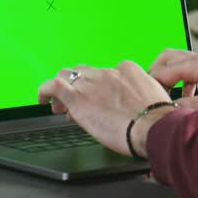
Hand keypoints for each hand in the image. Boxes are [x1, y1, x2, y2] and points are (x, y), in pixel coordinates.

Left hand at [37, 61, 172, 156]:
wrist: (153, 127)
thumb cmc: (156, 121)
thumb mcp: (150, 100)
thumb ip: (135, 97)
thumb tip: (126, 107)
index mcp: (127, 70)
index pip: (104, 73)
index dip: (96, 87)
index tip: (97, 99)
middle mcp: (107, 73)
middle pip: (84, 72)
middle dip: (78, 85)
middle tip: (76, 102)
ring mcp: (91, 83)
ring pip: (67, 75)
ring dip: (63, 89)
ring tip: (60, 105)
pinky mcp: (77, 98)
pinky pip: (53, 86)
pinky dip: (44, 91)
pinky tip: (42, 100)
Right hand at [149, 49, 197, 112]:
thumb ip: (186, 108)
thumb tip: (166, 113)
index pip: (164, 68)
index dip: (151, 82)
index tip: (141, 96)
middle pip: (169, 58)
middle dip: (156, 74)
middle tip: (148, 92)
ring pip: (181, 66)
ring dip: (170, 79)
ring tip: (165, 99)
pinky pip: (192, 74)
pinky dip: (183, 84)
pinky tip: (187, 101)